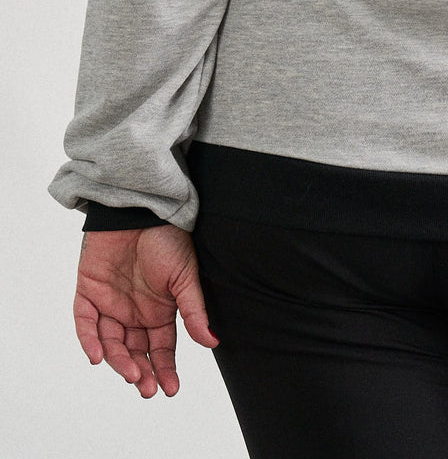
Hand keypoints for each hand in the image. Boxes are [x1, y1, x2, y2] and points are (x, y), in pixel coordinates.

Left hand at [73, 225, 218, 396]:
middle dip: (141, 373)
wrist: (142, 209)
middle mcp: (134, 313)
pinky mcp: (89, 292)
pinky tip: (99, 357)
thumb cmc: (168, 238)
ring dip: (119, 362)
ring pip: (111, 343)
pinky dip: (89, 341)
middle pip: (135, 352)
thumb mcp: (186, 277)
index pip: (161, 349)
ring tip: (131, 374)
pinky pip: (85, 323)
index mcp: (159, 311)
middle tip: (147, 388)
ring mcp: (110, 303)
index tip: (170, 389)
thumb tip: (212, 342)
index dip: (165, 370)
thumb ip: (193, 311)